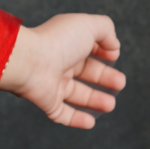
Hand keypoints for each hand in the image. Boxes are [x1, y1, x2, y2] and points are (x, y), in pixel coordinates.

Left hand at [0, 14, 124, 129]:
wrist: (29, 62)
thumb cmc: (58, 42)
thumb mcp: (88, 26)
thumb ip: (106, 30)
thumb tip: (114, 47)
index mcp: (68, 44)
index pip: (88, 50)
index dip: (104, 53)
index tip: (114, 57)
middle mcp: (59, 63)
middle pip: (86, 73)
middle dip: (105, 79)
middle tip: (120, 83)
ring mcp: (52, 83)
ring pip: (77, 95)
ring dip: (95, 101)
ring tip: (110, 105)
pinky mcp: (47, 102)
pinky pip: (62, 114)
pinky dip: (76, 120)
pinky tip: (91, 122)